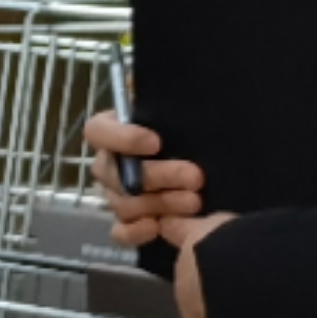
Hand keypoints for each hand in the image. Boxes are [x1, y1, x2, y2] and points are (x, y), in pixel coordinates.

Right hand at [83, 112, 232, 317]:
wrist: (218, 178)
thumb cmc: (198, 136)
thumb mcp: (187, 111)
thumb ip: (168, 101)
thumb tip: (144, 85)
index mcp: (117, 131)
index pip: (98, 131)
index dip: (121, 138)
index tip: (155, 142)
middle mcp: (112, 164)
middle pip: (113, 172)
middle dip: (157, 175)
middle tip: (196, 177)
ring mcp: (118, 196)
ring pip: (122, 202)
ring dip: (160, 204)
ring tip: (196, 204)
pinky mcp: (129, 224)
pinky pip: (120, 231)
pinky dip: (136, 232)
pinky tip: (157, 228)